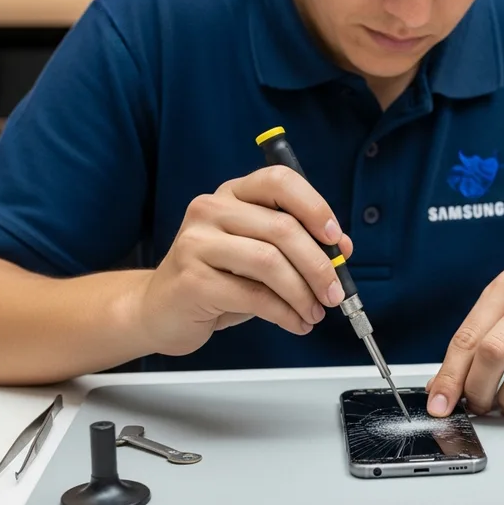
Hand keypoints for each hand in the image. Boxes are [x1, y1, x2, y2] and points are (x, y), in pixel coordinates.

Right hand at [132, 166, 352, 355]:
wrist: (161, 310)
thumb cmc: (217, 279)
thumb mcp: (259, 254)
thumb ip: (297, 245)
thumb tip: (342, 249)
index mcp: (232, 194)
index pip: (279, 181)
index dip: (315, 207)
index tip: (335, 239)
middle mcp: (210, 209)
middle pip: (282, 228)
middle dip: (319, 265)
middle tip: (335, 293)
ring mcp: (196, 242)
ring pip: (270, 262)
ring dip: (303, 293)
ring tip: (314, 313)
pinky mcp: (192, 280)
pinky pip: (254, 296)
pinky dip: (284, 313)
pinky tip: (295, 323)